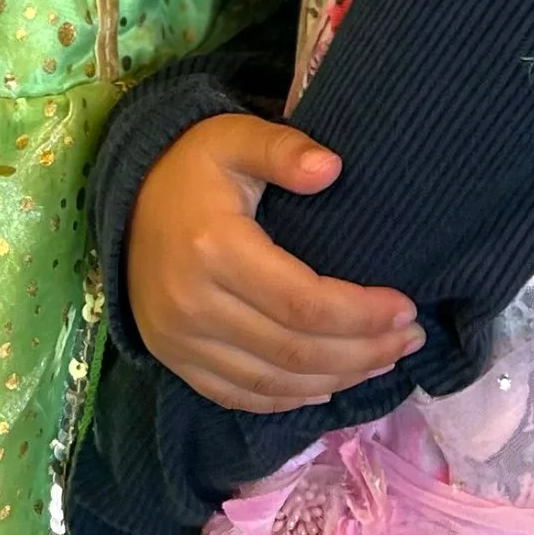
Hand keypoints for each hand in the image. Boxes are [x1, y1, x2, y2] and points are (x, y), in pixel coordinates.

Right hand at [128, 113, 423, 409]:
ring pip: (274, 382)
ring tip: (384, 360)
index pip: (303, 305)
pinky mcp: (174, 360)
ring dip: (337, 379)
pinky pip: (240, 396)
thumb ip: (283, 149)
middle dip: (363, 352)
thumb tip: (331, 169)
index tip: (406, 309)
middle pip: (295, 352)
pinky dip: (289, 398)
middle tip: (409, 341)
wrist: (125, 199)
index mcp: (214, 249)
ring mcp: (179, 341)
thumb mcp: (235, 136)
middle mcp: (192, 305)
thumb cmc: (192, 166)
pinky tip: (328, 385)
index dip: (362, 316)